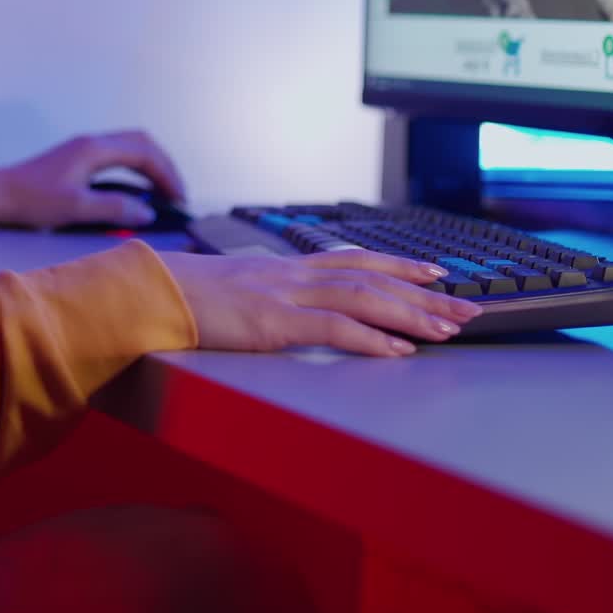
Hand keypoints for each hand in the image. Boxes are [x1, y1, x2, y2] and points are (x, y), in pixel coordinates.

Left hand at [0, 131, 186, 228]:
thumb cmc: (32, 201)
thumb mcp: (75, 208)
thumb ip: (114, 208)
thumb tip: (148, 211)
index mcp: (95, 149)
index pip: (145, 152)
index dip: (167, 174)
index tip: (179, 199)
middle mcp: (93, 142)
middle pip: (142, 142)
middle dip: (164, 166)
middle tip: (177, 195)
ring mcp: (85, 148)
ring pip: (130, 147)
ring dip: (150, 166)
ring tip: (163, 193)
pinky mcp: (78, 158)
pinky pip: (118, 156)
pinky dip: (135, 169)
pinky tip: (136, 191)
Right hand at [157, 248, 483, 355]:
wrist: (148, 293)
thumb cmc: (186, 296)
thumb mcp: (238, 291)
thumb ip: (270, 296)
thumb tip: (291, 307)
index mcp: (285, 268)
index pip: (355, 260)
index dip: (399, 265)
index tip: (435, 272)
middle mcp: (292, 275)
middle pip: (372, 278)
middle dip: (423, 293)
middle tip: (465, 308)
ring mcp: (283, 295)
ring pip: (362, 299)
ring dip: (409, 315)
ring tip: (446, 330)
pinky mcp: (272, 322)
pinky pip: (332, 329)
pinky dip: (370, 340)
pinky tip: (397, 352)